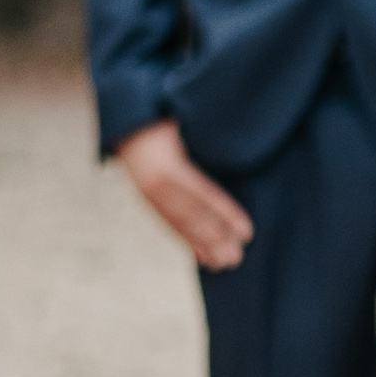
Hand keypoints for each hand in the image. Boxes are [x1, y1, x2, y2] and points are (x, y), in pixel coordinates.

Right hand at [116, 119, 253, 271]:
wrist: (128, 121)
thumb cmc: (165, 113)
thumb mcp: (185, 120)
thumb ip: (206, 138)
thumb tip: (240, 147)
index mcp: (167, 164)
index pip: (203, 194)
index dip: (225, 214)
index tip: (247, 232)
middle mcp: (154, 183)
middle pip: (191, 216)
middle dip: (215, 239)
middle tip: (237, 259)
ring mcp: (147, 193)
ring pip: (179, 224)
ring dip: (203, 246)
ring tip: (224, 263)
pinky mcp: (146, 199)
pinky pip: (168, 223)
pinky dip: (186, 241)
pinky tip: (201, 256)